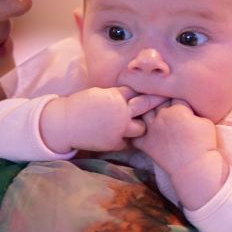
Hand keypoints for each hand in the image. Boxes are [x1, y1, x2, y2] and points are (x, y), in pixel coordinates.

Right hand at [40, 87, 165, 152]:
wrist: (65, 124)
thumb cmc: (79, 105)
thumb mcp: (99, 94)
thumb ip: (115, 95)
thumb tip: (129, 95)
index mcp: (116, 96)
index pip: (137, 90)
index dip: (145, 90)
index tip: (156, 88)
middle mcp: (121, 111)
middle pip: (146, 105)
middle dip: (157, 101)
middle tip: (167, 98)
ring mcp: (119, 129)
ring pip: (141, 128)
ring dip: (139, 126)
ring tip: (136, 125)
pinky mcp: (114, 143)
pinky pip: (126, 142)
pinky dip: (124, 139)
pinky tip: (118, 136)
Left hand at [132, 100, 228, 209]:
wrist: (194, 167)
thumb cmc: (204, 144)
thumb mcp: (205, 122)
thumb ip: (193, 111)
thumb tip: (186, 109)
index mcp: (178, 108)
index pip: (173, 93)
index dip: (174, 93)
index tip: (175, 96)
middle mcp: (162, 116)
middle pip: (156, 100)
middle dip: (157, 99)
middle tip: (158, 100)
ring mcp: (152, 129)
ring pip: (143, 112)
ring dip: (145, 111)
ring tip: (146, 111)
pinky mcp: (146, 144)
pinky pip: (134, 134)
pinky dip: (135, 131)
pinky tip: (137, 130)